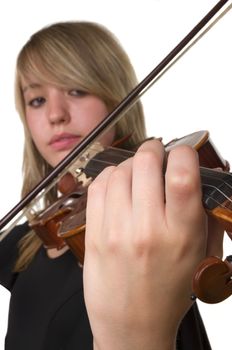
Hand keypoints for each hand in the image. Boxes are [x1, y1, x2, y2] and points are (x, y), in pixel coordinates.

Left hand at [83, 139, 207, 349]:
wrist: (132, 325)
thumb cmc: (168, 292)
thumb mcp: (200, 255)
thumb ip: (203, 213)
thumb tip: (196, 175)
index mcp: (180, 235)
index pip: (182, 176)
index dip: (183, 153)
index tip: (182, 153)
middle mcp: (146, 229)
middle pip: (145, 163)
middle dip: (154, 149)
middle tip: (157, 153)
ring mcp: (115, 230)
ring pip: (119, 171)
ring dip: (132, 163)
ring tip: (137, 172)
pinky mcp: (93, 233)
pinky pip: (98, 187)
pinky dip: (110, 176)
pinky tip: (118, 184)